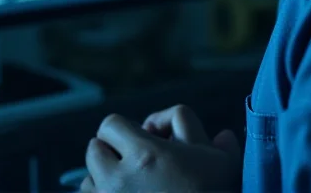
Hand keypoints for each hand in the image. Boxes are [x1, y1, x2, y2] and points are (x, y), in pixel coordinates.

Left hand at [81, 105, 241, 192]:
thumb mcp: (220, 162)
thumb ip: (208, 138)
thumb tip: (221, 134)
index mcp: (144, 155)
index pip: (110, 125)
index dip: (125, 130)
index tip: (140, 141)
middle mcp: (118, 181)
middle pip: (94, 151)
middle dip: (111, 154)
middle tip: (133, 165)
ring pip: (88, 183)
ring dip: (103, 183)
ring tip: (131, 191)